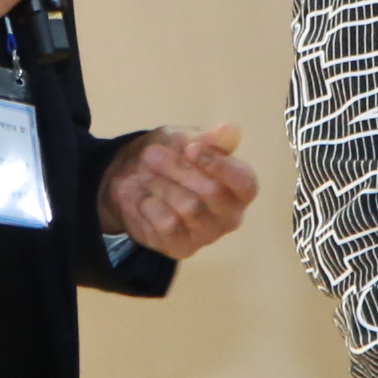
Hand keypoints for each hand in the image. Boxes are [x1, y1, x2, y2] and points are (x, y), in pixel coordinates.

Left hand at [98, 123, 258, 259]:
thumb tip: (231, 129)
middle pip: (212, 192)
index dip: (219, 165)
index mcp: (241, 187)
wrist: (133, 181)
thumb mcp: (186, 140)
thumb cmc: (171, 157)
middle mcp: (231, 215)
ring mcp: (207, 235)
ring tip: (145, 174)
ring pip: (187, 207)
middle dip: (178, 169)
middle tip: (150, 154)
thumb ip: (209, 139)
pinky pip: (167, 224)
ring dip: (160, 184)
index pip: (244, 183)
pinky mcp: (182, 247)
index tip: (190, 148)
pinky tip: (145, 198)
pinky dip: (150, 205)